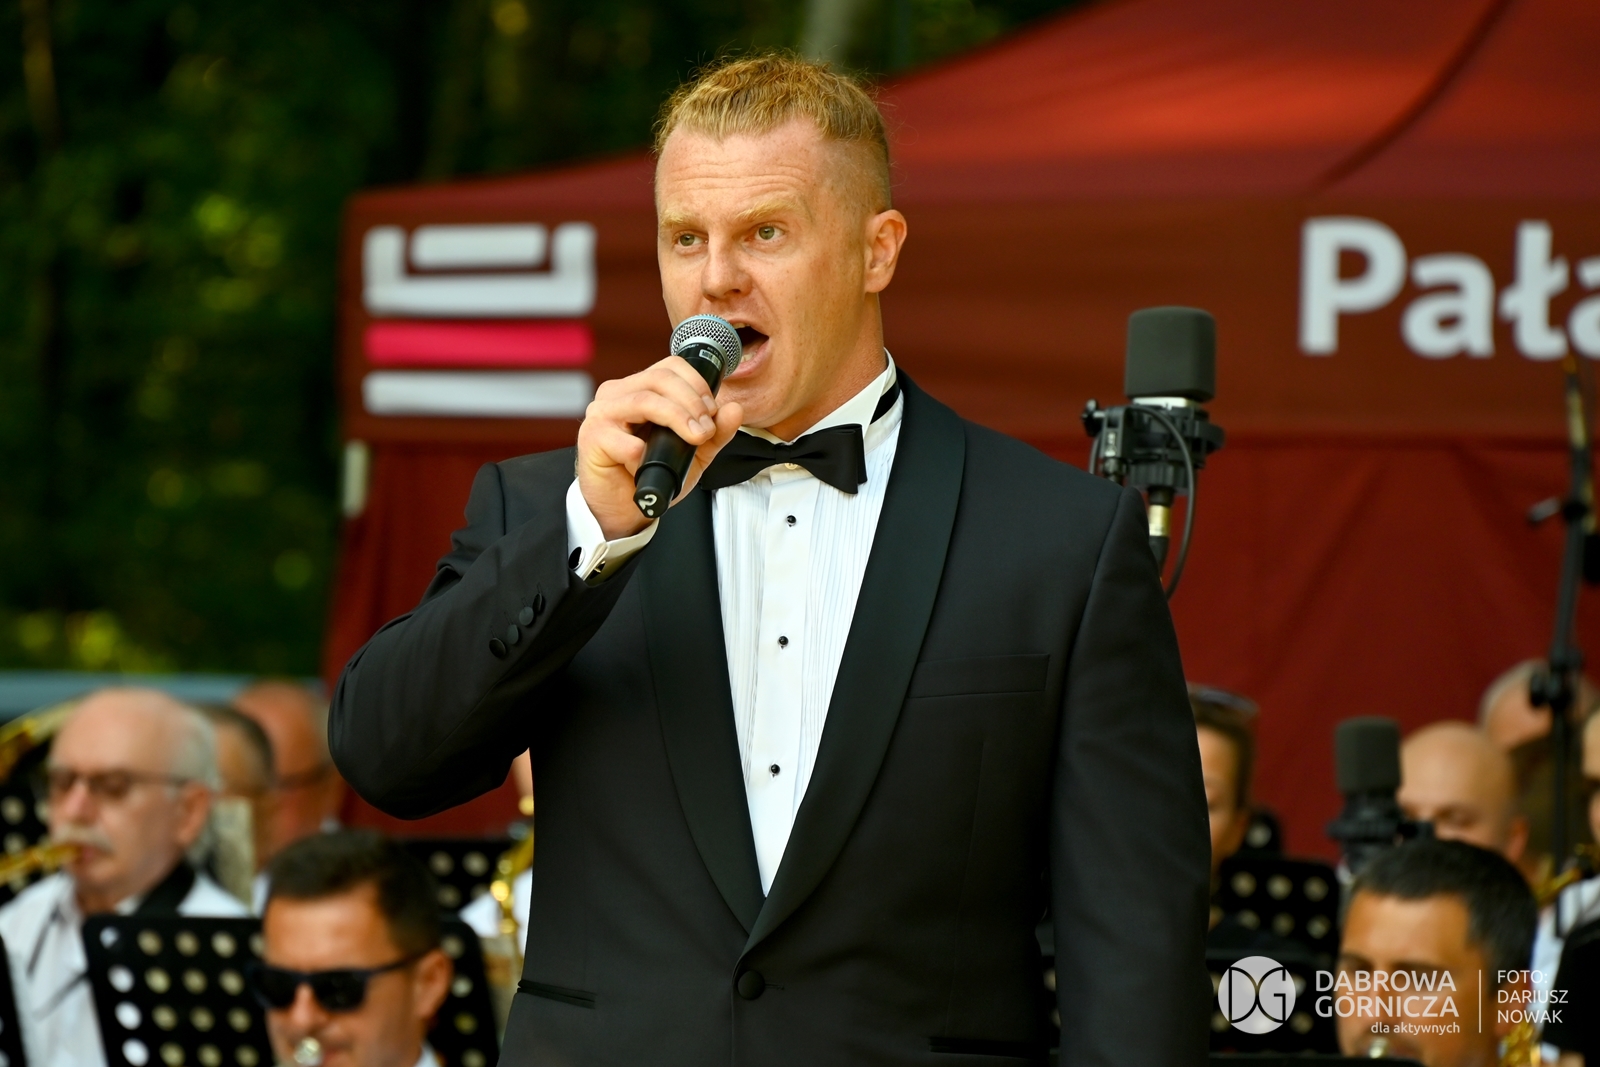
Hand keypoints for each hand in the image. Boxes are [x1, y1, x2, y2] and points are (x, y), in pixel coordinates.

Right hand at [577, 356, 743, 539]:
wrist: (622, 509)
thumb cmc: (650, 474)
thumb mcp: (693, 454)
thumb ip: (715, 433)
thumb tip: (734, 409)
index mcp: (638, 388)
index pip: (671, 367)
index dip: (697, 385)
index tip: (711, 412)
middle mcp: (617, 394)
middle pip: (660, 379)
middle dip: (692, 403)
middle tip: (705, 430)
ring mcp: (601, 413)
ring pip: (645, 401)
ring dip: (677, 419)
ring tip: (693, 439)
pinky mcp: (592, 438)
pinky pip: (624, 440)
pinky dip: (643, 453)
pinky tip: (646, 464)